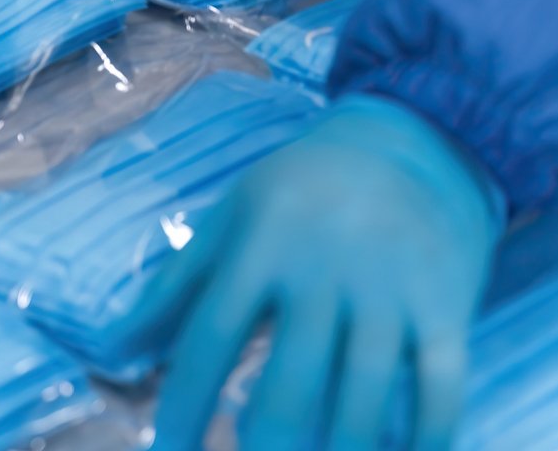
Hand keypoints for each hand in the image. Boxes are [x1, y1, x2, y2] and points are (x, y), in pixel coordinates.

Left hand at [127, 97, 503, 450]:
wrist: (416, 137)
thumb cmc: (305, 186)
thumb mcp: (232, 215)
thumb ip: (175, 285)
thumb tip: (110, 352)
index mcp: (263, 245)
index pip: (211, 338)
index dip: (184, 404)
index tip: (169, 449)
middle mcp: (326, 268)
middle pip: (292, 380)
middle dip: (266, 443)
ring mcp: (392, 289)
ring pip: (366, 393)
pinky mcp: (447, 305)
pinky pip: (443, 385)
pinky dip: (430, 437)